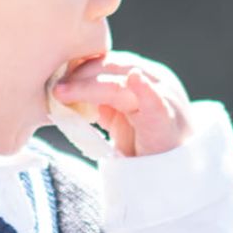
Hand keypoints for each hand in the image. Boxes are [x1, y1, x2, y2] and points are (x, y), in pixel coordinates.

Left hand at [52, 52, 195, 157]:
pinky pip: (156, 104)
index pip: (109, 61)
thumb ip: (101, 102)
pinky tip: (135, 81)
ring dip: (89, 87)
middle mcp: (156, 80)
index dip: (82, 66)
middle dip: (80, 75)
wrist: (178, 171)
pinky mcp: (167, 120)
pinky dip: (146, 92)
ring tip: (63, 92)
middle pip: (112, 67)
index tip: (57, 74)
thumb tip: (68, 90)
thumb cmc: (147, 144)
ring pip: (121, 84)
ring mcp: (164, 97)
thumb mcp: (119, 117)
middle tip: (55, 86)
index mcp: (145, 74)